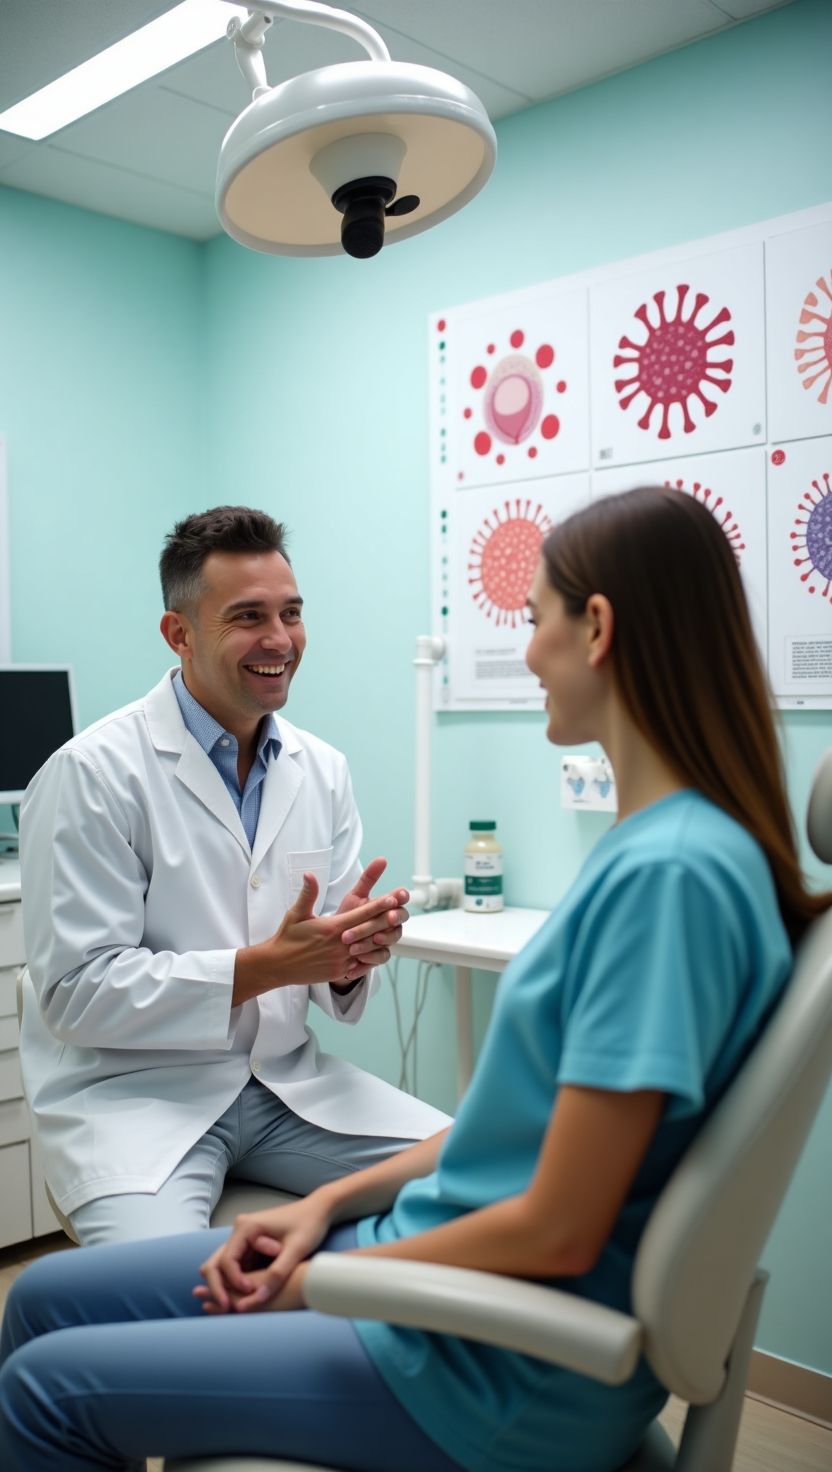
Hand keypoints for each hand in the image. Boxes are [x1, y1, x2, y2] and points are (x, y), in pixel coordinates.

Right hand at [194, 1197, 329, 1313]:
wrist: (319, 1210)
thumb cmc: (309, 1224)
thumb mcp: (297, 1250)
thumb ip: (277, 1274)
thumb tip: (257, 1298)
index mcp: (246, 1227)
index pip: (226, 1261)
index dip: (234, 1281)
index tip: (251, 1292)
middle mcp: (239, 1231)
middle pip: (215, 1264)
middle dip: (218, 1287)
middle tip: (226, 1308)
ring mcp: (243, 1240)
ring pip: (222, 1268)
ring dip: (226, 1286)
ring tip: (234, 1306)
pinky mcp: (249, 1248)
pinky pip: (235, 1269)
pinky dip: (236, 1283)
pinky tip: (246, 1296)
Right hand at [234, 871, 406, 1002]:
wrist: (277, 965)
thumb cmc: (287, 936)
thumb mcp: (297, 913)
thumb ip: (308, 893)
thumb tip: (309, 874)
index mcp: (333, 928)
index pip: (362, 915)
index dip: (379, 906)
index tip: (394, 898)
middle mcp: (340, 945)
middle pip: (370, 931)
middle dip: (387, 920)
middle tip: (402, 911)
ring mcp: (341, 961)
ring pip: (368, 949)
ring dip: (381, 939)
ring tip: (393, 931)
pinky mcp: (338, 973)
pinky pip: (360, 965)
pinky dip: (369, 957)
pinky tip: (376, 951)